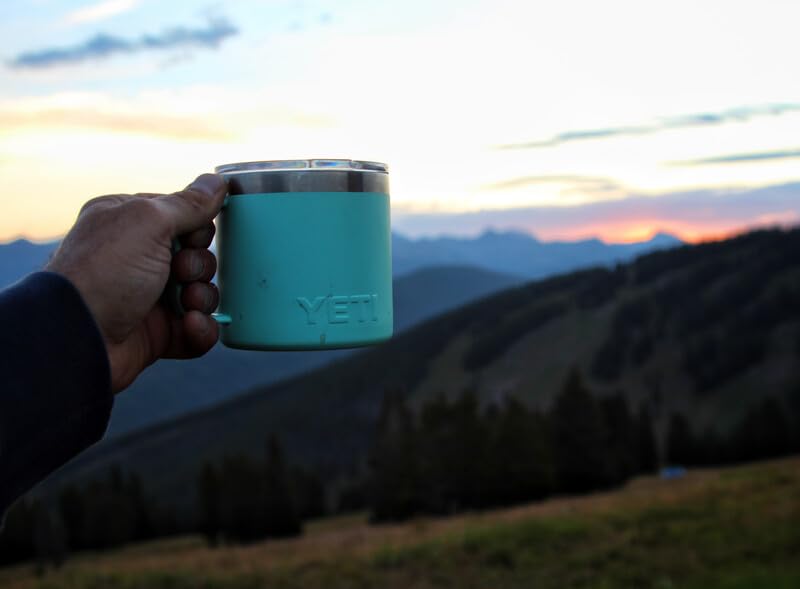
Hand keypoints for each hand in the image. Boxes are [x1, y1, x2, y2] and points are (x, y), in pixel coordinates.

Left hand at [46, 174, 226, 392]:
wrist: (78, 338)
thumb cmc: (104, 272)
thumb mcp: (147, 223)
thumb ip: (187, 203)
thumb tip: (217, 182)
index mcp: (130, 224)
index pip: (184, 216)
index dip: (197, 228)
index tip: (189, 237)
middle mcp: (139, 258)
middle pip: (198, 254)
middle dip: (198, 265)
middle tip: (179, 272)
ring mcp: (150, 297)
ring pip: (202, 291)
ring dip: (202, 297)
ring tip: (185, 304)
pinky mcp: (159, 333)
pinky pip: (198, 328)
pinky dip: (201, 329)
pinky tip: (189, 325)